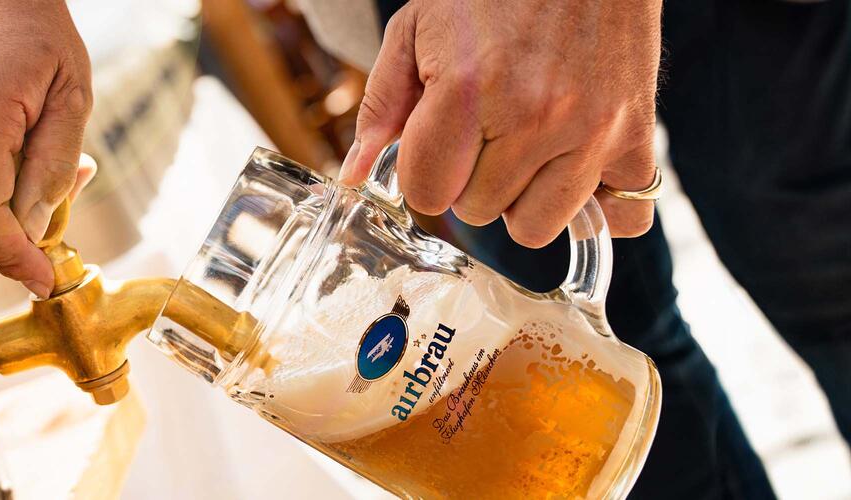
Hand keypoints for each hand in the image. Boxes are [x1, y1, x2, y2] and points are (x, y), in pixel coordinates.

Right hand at [0, 0, 94, 297]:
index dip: (11, 254)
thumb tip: (34, 232)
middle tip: (75, 178)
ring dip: (6, 187)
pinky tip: (9, 130)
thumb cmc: (38, 31)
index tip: (41, 281)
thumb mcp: (73, 95)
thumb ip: (53, 167)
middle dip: (25, 213)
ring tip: (39, 135)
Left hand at [340, 0, 660, 246]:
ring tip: (527, 148)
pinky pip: (622, 218)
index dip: (424, 173)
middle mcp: (534, 118)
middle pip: (477, 211)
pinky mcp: (638, 136)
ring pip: (536, 227)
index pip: (427, 194)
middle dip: (469, 179)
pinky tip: (577, 165)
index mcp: (469, 90)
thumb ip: (382, 105)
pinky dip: (599, 204)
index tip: (437, 144)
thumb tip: (355, 174)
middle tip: (484, 130)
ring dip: (524, 198)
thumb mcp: (417, 27)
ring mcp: (592, 132)